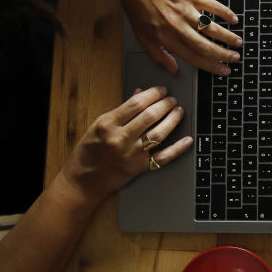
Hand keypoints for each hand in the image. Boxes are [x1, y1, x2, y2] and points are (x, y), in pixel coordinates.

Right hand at [60, 86, 191, 200]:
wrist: (83, 181)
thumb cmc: (89, 151)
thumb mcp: (98, 126)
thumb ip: (121, 110)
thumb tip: (140, 94)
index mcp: (108, 124)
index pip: (136, 103)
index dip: (153, 94)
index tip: (161, 90)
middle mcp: (120, 138)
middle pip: (150, 116)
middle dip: (165, 104)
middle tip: (172, 100)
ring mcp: (131, 154)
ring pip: (159, 133)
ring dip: (173, 120)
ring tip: (179, 111)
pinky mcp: (139, 168)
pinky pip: (163, 157)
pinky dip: (178, 148)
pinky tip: (187, 139)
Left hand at [109, 0, 242, 74]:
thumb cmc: (137, 5)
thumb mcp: (142, 35)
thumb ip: (158, 54)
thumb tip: (173, 69)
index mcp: (166, 38)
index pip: (193, 57)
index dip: (211, 66)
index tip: (222, 70)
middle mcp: (176, 26)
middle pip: (206, 45)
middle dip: (223, 54)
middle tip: (235, 58)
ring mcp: (184, 10)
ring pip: (211, 28)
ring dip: (227, 36)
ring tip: (238, 42)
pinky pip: (211, 6)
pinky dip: (224, 12)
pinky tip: (233, 19)